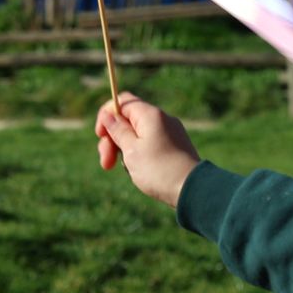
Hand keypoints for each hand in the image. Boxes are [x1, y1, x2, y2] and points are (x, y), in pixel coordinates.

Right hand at [94, 94, 203, 210]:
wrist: (192, 189)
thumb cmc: (159, 170)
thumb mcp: (131, 149)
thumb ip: (117, 130)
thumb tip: (108, 113)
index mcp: (150, 115)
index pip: (122, 102)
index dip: (107, 116)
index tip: (100, 136)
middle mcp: (162, 119)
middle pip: (127, 120)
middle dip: (112, 140)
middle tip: (106, 164)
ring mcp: (169, 133)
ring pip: (137, 135)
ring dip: (124, 151)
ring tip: (128, 170)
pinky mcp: (174, 146)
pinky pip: (149, 145)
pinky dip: (139, 156)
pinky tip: (140, 172)